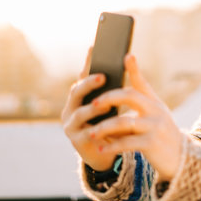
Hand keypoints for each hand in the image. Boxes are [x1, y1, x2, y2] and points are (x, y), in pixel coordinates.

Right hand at [61, 47, 117, 170]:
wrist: (106, 152)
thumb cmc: (110, 123)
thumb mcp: (112, 105)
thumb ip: (115, 87)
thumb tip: (128, 58)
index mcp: (80, 96)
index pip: (83, 76)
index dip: (87, 63)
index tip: (94, 48)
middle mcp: (71, 108)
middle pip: (77, 91)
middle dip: (89, 84)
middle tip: (102, 77)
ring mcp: (71, 124)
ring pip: (79, 113)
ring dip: (93, 108)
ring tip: (106, 105)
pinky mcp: (77, 141)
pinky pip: (86, 133)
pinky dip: (96, 130)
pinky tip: (105, 127)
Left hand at [69, 51, 183, 180]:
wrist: (181, 158)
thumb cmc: (161, 134)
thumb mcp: (155, 115)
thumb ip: (139, 105)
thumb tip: (115, 96)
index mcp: (154, 102)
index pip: (142, 82)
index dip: (134, 69)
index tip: (126, 56)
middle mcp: (155, 111)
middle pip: (129, 96)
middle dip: (109, 98)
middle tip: (93, 103)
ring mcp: (154, 127)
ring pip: (124, 122)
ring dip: (105, 127)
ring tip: (91, 132)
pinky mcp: (151, 144)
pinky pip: (127, 143)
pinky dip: (112, 146)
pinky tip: (102, 148)